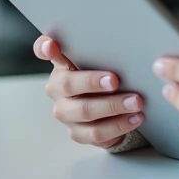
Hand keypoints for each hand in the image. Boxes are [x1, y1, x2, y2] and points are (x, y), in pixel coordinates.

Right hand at [33, 34, 145, 148]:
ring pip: (84, 112)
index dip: (44, 47)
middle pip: (69, 84)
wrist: (110, 106)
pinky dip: (118, 126)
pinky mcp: (77, 132)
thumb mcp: (104, 59)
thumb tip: (127, 45)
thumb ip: (105, 51)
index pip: (43, 49)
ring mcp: (65, 111)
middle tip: (115, 81)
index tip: (52, 46)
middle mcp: (57, 87)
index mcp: (62, 63)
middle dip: (93, 82)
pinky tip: (134, 118)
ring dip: (112, 107)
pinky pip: (96, 133)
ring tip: (135, 102)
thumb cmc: (107, 74)